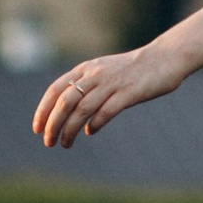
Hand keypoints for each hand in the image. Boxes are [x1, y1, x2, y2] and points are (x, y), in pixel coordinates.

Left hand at [31, 43, 184, 145]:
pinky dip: (94, 124)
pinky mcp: (129, 93)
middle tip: (48, 142)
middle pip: (65, 101)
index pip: (56, 89)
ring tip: (65, 144)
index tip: (37, 128)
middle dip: (53, 124)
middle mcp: (95, 74)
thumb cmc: (135, 70)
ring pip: (82, 109)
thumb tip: (82, 124)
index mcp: (87, 68)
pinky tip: (90, 132)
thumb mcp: (107, 72)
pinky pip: (105, 111)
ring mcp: (112, 83)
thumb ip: (91, 91)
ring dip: (69, 129)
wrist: (165, 58)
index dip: (44, 109)